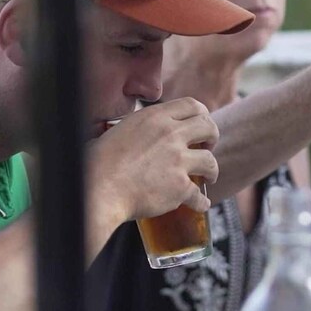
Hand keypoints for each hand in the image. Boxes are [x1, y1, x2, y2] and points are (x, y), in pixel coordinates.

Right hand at [88, 98, 218, 225]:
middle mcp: (171, 135)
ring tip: (208, 178)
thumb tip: (130, 131)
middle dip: (213, 137)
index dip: (202, 114)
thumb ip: (136, 128)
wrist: (99, 188)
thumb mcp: (119, 130)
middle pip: (209, 127)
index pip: (192, 105)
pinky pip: (199, 195)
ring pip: (210, 161)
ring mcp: (178, 161)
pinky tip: (201, 205)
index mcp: (155, 117)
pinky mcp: (180, 187)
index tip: (200, 126)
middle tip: (207, 147)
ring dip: (212, 170)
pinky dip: (201, 202)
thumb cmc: (98, 162)